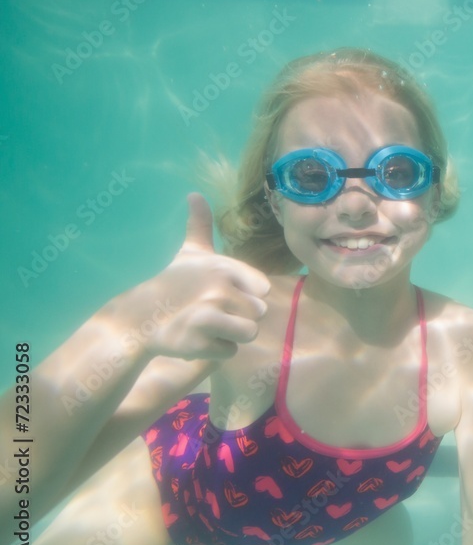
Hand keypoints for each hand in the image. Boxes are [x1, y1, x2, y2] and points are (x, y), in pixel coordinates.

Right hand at [120, 193, 270, 360]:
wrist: (137, 318)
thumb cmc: (172, 283)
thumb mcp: (190, 253)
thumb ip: (200, 225)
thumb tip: (194, 193)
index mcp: (223, 266)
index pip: (264, 289)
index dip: (246, 294)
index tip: (222, 292)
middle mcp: (219, 289)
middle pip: (259, 313)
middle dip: (239, 316)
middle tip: (212, 311)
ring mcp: (209, 316)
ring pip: (250, 333)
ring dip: (231, 334)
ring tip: (208, 325)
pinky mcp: (199, 343)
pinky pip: (230, 351)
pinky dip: (216, 350)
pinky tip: (196, 339)